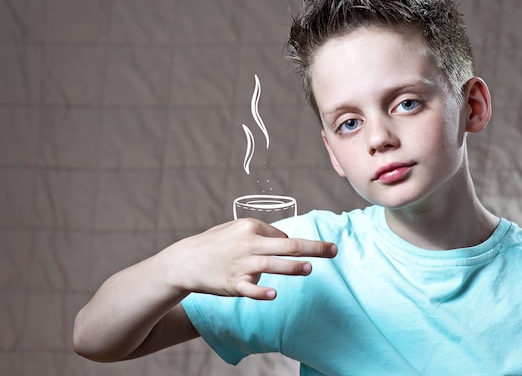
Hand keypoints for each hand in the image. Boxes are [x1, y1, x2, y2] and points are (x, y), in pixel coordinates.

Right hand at [161, 218, 337, 300]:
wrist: (185, 261)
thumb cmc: (215, 243)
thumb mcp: (236, 229)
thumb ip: (261, 233)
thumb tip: (286, 241)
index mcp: (251, 227)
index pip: (282, 237)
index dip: (290, 248)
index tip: (290, 255)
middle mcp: (249, 244)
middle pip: (288, 246)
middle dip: (314, 248)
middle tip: (334, 250)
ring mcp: (241, 264)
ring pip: (273, 265)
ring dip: (293, 267)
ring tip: (310, 269)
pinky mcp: (232, 283)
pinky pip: (250, 289)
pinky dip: (261, 292)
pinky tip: (274, 295)